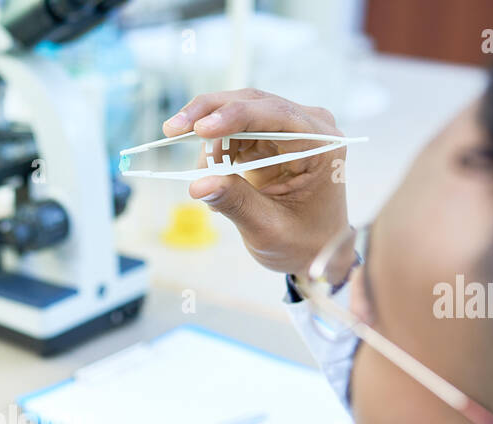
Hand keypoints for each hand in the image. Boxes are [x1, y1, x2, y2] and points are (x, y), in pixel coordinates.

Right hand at [163, 89, 349, 277]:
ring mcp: (289, 129)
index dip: (234, 117)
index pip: (275, 116)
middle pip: (251, 103)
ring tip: (203, 177)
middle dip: (208, 115)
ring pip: (237, 113)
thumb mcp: (268, 228)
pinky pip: (235, 132)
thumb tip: (198, 185)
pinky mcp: (272, 138)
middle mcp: (308, 127)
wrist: (316, 250)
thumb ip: (235, 203)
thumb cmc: (303, 243)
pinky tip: (214, 179)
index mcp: (322, 145)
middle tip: (170, 130)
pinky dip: (216, 152)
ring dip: (210, 142)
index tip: (200, 129)